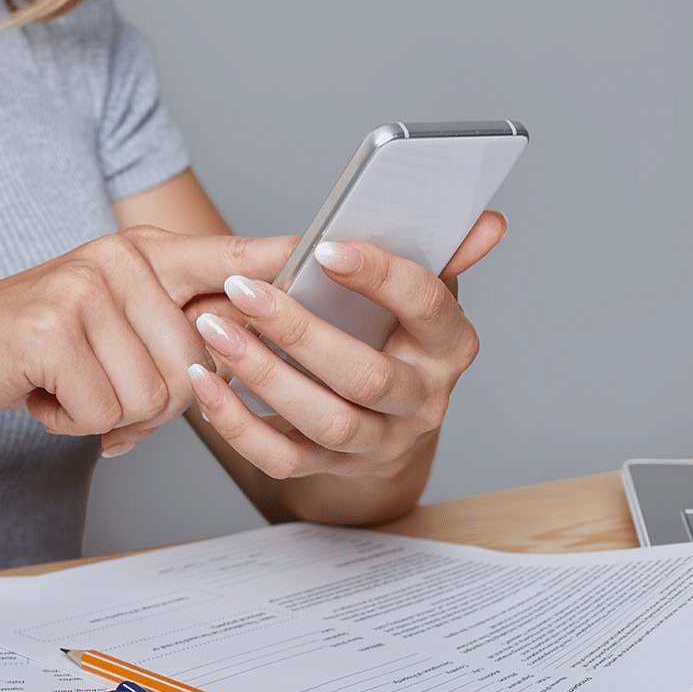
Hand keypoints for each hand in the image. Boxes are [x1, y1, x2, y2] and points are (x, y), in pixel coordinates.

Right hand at [0, 226, 294, 453]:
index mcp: (144, 252)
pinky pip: (104, 411)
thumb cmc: (33, 354)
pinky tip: (40, 391)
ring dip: (108, 414)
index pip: (230, 253)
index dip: (280, 261)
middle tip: (97, 388)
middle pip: (197, 362)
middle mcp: (120, 255)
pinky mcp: (52, 325)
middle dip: (152, 402)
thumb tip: (241, 361)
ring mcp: (85, 284)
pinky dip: (70, 422)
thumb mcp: (109, 330)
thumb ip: (173, 335)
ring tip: (64, 383)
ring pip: (154, 395)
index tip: (335, 249)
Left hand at [187, 211, 506, 489]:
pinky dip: (238, 425)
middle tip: (243, 289)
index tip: (325, 247)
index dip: (380, 276)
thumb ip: (441, 253)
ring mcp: (377, 442)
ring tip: (214, 329)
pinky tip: (205, 384)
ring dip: (263, 376)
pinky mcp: (331, 470)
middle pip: (368, 376)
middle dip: (300, 332)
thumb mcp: (420, 292)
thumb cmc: (394, 335)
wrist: (383, 420)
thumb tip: (487, 222)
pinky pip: (282, 459)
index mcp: (449, 345)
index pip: (427, 307)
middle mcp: (422, 401)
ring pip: (325, 421)